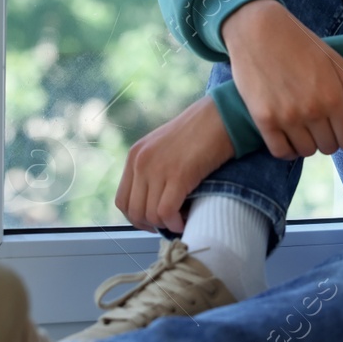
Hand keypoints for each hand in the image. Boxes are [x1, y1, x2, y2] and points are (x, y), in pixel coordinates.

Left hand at [115, 94, 235, 233]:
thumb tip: (153, 200)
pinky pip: (166, 212)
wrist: (220, 116)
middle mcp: (141, 162)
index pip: (122, 200)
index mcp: (135, 156)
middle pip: (134, 211)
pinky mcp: (178, 175)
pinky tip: (186, 219)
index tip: (153, 221)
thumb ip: (153, 168)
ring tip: (182, 219)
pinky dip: (176, 222)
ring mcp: (158, 168)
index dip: (136, 218)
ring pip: (150, 215)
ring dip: (166, 224)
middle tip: (169, 223)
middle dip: (151, 225)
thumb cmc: (199, 132)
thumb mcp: (164, 147)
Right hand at [220, 0, 342, 159]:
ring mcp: (286, 117)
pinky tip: (287, 135)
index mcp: (333, 96)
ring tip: (302, 125)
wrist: (256, 29)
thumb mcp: (333, 60)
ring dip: (307, 142)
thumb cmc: (298, 42)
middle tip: (319, 122)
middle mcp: (312, 111)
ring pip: (306, 151)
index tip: (339, 125)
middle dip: (328, 137)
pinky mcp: (263, 120)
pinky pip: (281, 152)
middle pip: (329, 147)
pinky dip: (287, 148)